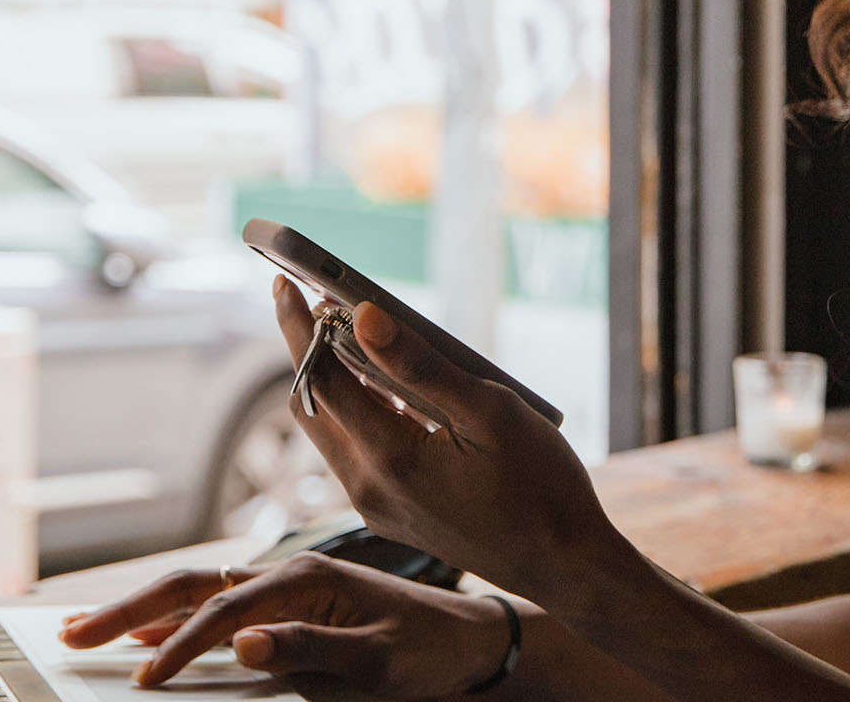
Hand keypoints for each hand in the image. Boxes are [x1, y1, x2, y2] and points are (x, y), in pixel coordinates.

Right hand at [56, 552, 514, 694]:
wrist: (473, 638)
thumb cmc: (430, 652)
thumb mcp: (379, 664)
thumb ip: (310, 651)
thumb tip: (243, 644)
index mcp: (308, 579)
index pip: (223, 612)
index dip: (177, 646)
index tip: (141, 682)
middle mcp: (288, 573)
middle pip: (191, 584)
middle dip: (127, 610)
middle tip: (69, 634)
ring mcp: (285, 586)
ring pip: (196, 590)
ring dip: (139, 609)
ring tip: (85, 629)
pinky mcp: (288, 604)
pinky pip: (217, 605)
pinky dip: (173, 618)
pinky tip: (146, 635)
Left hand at [273, 276, 620, 599]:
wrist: (565, 567)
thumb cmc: (541, 486)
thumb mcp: (490, 412)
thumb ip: (420, 365)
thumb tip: (363, 317)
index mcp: (389, 460)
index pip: (321, 379)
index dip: (299, 327)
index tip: (284, 283)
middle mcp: (368, 488)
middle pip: (311, 406)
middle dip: (304, 349)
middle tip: (307, 298)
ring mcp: (376, 507)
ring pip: (330, 431)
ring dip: (330, 380)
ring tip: (346, 332)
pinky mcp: (391, 515)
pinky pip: (355, 453)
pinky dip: (356, 411)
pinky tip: (383, 385)